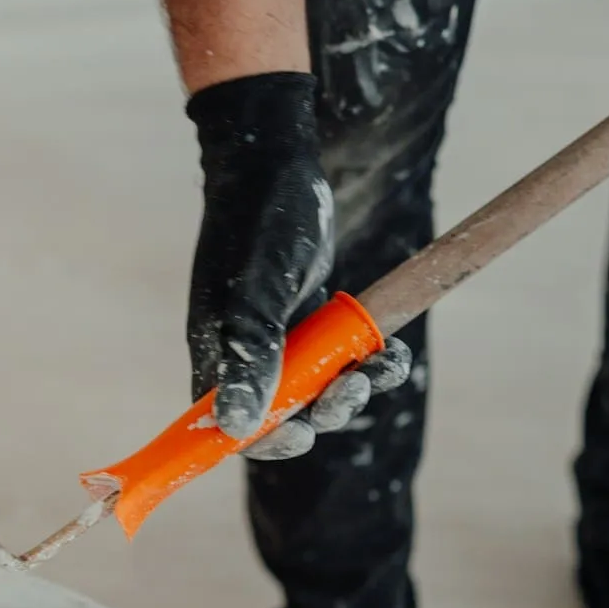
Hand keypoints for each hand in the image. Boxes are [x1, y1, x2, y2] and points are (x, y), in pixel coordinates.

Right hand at [186, 72, 411, 460]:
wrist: (274, 166)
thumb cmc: (258, 225)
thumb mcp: (257, 294)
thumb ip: (249, 358)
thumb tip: (237, 429)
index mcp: (217, 353)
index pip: (231, 425)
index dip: (266, 441)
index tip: (303, 434)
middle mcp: (245, 353)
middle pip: (282, 415)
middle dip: (321, 414)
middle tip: (351, 390)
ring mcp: (280, 338)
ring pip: (317, 390)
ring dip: (351, 389)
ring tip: (380, 366)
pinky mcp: (309, 322)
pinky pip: (339, 360)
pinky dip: (368, 362)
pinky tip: (391, 352)